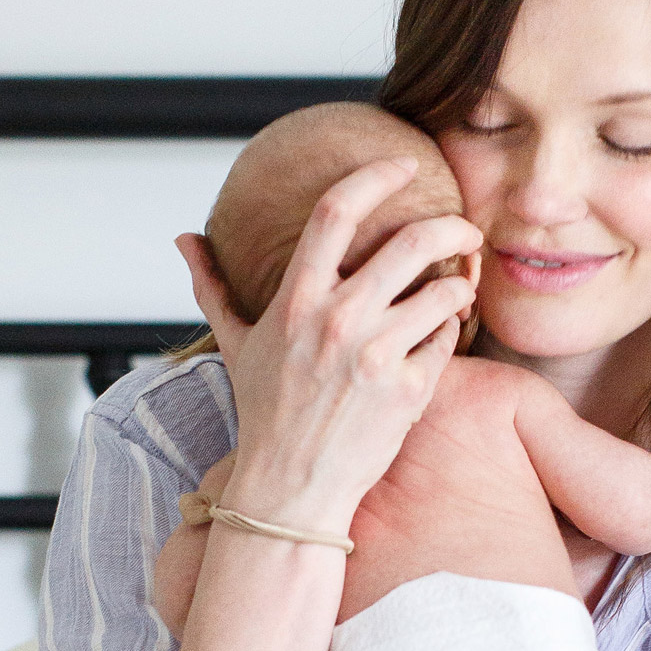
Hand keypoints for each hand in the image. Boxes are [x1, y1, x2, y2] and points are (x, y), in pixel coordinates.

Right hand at [176, 158, 484, 534]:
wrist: (292, 487)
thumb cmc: (266, 413)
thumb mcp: (236, 345)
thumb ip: (212, 286)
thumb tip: (184, 239)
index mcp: (295, 300)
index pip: (335, 212)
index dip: (375, 176)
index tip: (405, 163)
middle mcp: (336, 322)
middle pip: (411, 243)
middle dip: (450, 228)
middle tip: (465, 230)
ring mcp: (375, 357)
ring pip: (443, 293)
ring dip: (460, 283)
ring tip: (461, 286)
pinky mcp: (408, 391)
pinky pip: (447, 341)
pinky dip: (451, 331)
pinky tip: (442, 334)